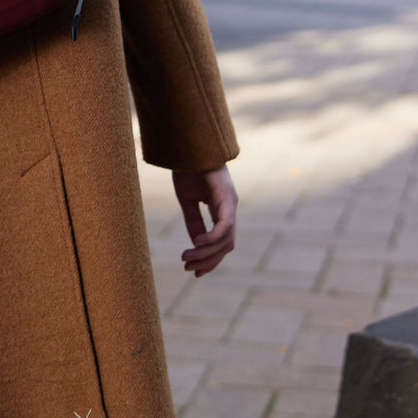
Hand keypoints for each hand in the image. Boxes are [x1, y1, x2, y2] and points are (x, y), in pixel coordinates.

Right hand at [172, 164, 236, 278]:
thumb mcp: (188, 201)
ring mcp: (230, 203)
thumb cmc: (188, 168)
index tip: (193, 271)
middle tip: (188, 268)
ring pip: (227, 240)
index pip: (222, 242)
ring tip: (187, 257)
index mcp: (221, 209)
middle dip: (208, 261)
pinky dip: (213, 237)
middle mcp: (230, 208)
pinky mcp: (227, 197)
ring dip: (207, 253)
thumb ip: (194, 222)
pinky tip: (198, 242)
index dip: (210, 260)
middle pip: (226, 246)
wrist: (187, 146)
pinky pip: (224, 225)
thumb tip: (197, 245)